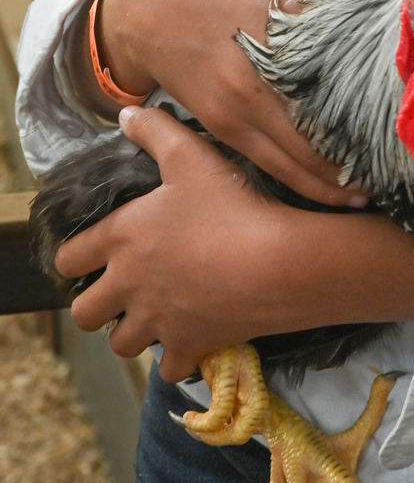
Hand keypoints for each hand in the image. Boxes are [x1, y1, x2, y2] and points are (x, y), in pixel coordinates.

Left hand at [56, 108, 413, 381]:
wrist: (274, 262)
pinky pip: (169, 369)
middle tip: (122, 289)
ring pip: (121, 344)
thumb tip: (127, 113)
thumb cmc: (229, 204)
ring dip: (133, 331)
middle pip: (85, 314)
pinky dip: (176, 358)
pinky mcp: (190, 347)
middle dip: (98, 304)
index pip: (70, 258)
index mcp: (123, 239)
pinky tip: (191, 338)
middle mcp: (130, 287)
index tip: (91, 254)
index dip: (77, 257)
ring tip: (154, 313)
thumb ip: (154, 130)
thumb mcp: (190, 154)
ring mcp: (158, 322)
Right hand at [80, 0, 398, 204]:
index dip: (388, 88)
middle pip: (329, 126)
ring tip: (388, 191)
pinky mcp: (228, 129)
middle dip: (373, 151)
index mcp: (288, 20)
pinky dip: (310, 185)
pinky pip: (276, 167)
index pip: (349, 61)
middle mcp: (265, 72)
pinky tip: (343, 195)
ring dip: (344, 182)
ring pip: (303, 160)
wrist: (152, 7)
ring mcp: (243, 107)